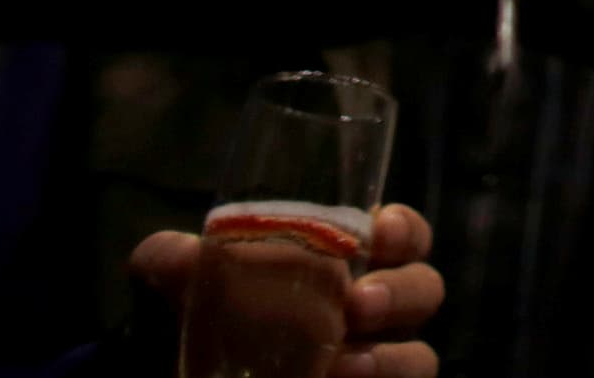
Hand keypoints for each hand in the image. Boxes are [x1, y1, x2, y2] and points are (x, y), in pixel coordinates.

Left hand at [132, 200, 443, 377]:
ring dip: (394, 358)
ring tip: (349, 368)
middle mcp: (370, 315)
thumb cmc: (186, 327)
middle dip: (402, 292)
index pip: (403, 238)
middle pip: (425, 291)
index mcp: (342, 265)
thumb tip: (185, 255)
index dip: (406, 231)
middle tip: (358, 303)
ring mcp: (372, 367)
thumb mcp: (169, 291)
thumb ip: (168, 263)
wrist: (175, 375)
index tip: (379, 231)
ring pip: (420, 357)